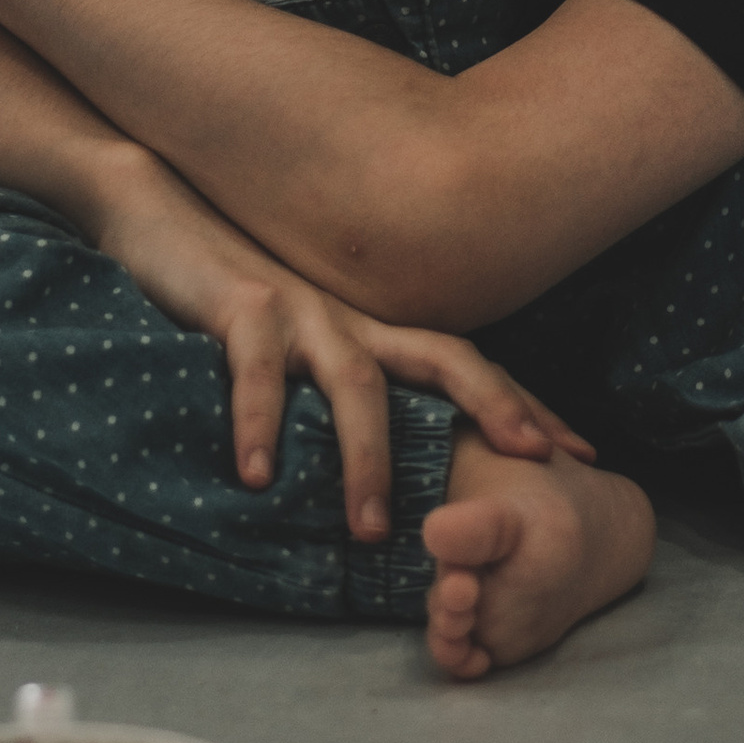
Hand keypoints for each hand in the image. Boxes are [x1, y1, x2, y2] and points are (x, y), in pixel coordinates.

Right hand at [88, 152, 594, 537]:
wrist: (161, 213)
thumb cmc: (235, 295)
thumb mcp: (302, 345)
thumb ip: (344, 389)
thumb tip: (382, 466)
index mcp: (374, 330)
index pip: (469, 367)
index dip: (525, 406)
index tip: (582, 452)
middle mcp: (353, 318)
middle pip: (444, 359)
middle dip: (495, 406)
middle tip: (535, 462)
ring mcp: (301, 310)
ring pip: (355, 383)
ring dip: (366, 458)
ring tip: (371, 529)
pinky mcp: (240, 307)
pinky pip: (255, 371)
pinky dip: (258, 423)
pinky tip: (257, 477)